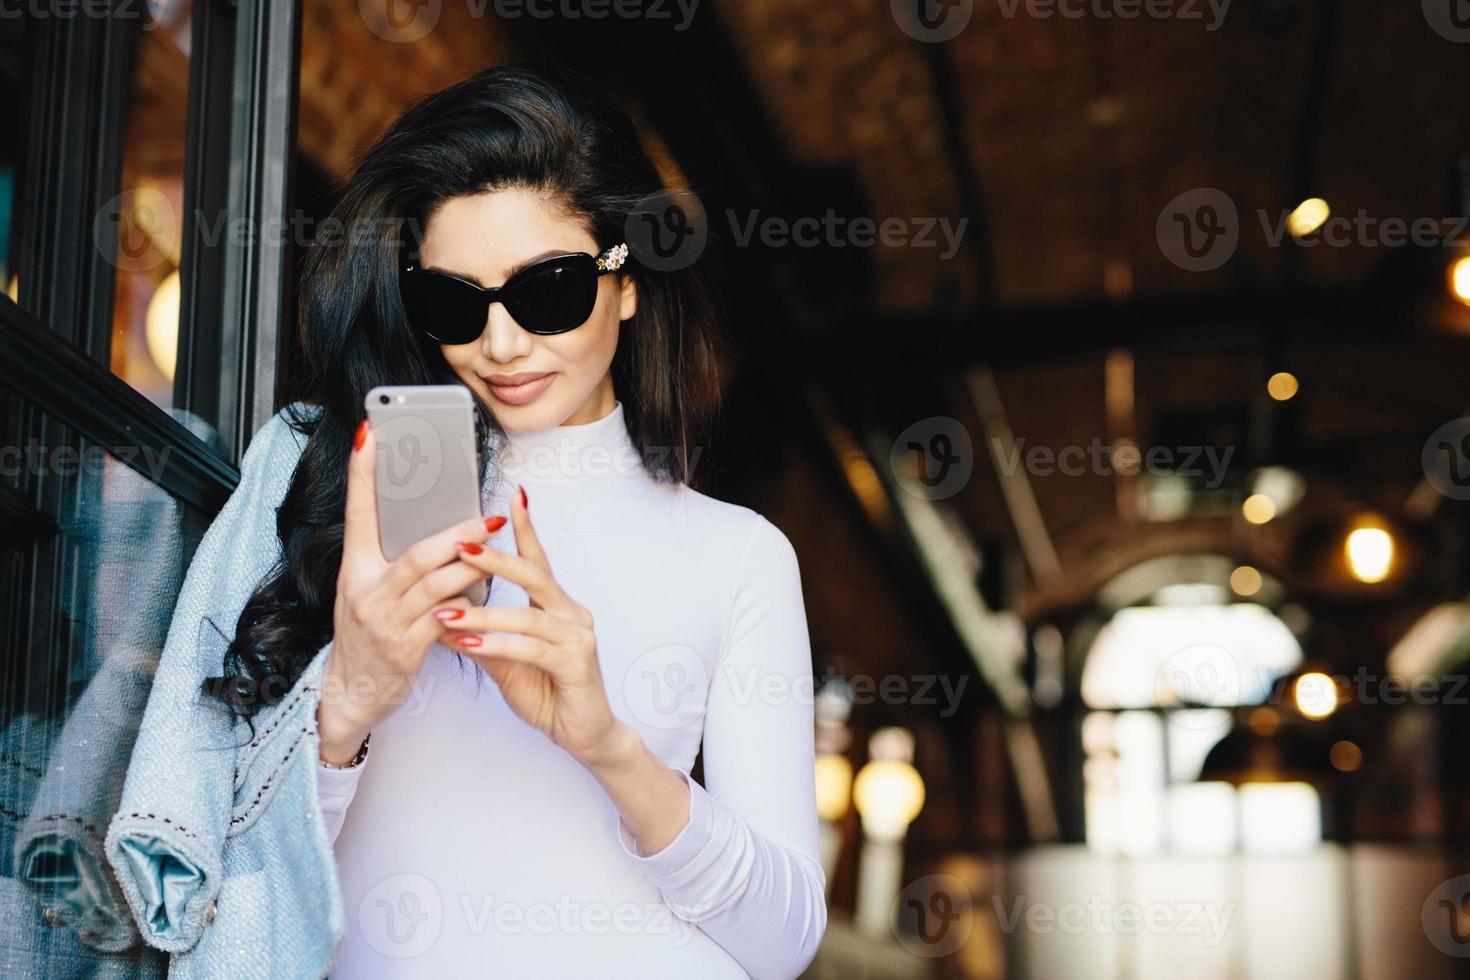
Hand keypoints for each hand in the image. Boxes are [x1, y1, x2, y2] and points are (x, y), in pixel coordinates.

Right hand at [318, 419, 504, 763]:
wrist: (351, 693)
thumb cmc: (369, 633)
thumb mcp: (368, 590)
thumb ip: (394, 559)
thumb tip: (436, 523)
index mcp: (355, 568)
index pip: (357, 512)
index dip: (363, 473)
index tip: (370, 434)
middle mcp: (366, 591)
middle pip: (416, 553)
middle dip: (457, 533)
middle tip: (490, 517)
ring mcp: (384, 621)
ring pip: (437, 585)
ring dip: (473, 566)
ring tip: (499, 549)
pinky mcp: (405, 649)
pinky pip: (446, 620)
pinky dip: (468, 603)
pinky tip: (485, 593)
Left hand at [437, 485, 626, 769]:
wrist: (584, 735)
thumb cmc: (549, 694)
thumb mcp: (506, 661)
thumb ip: (483, 635)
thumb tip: (445, 613)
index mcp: (557, 607)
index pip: (538, 560)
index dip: (526, 527)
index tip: (513, 496)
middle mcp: (572, 614)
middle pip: (534, 576)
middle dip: (495, 560)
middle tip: (461, 547)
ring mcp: (577, 638)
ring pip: (526, 615)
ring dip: (482, 615)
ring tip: (446, 614)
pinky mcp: (576, 664)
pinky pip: (531, 649)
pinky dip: (497, 645)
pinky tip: (470, 645)